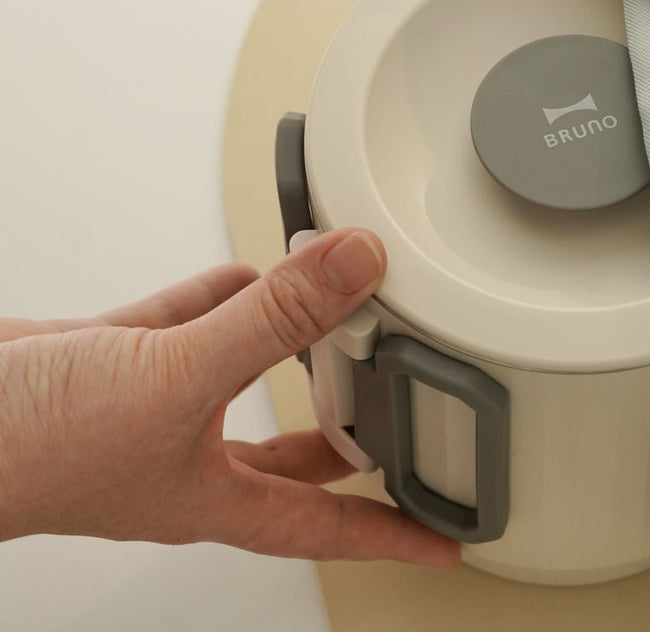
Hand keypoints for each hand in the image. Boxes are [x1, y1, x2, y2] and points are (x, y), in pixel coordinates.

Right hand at [0, 228, 457, 567]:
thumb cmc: (34, 448)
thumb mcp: (182, 378)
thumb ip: (275, 322)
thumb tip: (358, 269)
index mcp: (215, 494)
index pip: (329, 526)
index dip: (394, 534)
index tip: (448, 539)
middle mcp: (190, 452)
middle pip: (293, 455)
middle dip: (348, 436)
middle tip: (399, 419)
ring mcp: (155, 403)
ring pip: (245, 372)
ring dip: (290, 339)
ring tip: (339, 312)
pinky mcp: (120, 357)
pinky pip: (190, 322)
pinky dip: (226, 295)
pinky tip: (253, 273)